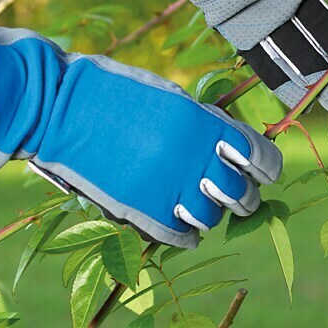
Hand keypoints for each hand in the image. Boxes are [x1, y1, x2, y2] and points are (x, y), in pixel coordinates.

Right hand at [0, 22, 281, 248]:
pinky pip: (182, 236)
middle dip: (242, 194)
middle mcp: (192, 159)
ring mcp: (167, 188)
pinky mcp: (140, 211)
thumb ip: (203, 122)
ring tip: (197, 201)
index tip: (262, 171)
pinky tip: (182, 221)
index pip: (259, 157)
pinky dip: (187, 232)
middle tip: (233, 191)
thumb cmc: (115, 92)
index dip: (266, 167)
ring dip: (210, 211)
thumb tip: (231, 143)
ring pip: (212, 217)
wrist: (61, 108)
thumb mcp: (168, 95)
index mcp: (202, 124)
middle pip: (241, 194)